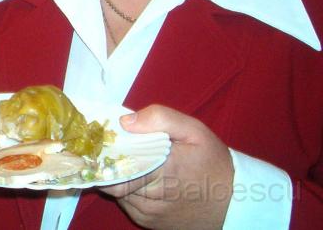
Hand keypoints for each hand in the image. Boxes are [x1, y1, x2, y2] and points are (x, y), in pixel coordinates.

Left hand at [100, 105, 233, 229]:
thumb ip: (160, 118)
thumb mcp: (194, 131)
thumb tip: (125, 122)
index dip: (104, 152)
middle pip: (112, 179)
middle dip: (109, 162)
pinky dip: (128, 189)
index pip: (115, 166)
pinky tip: (140, 177)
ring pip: (117, 192)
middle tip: (112, 146)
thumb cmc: (213, 162)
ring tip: (129, 160)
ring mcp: (148, 214)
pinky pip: (127, 203)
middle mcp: (151, 199)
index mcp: (161, 171)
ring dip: (118, 176)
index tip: (102, 139)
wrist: (236, 202)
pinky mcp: (149, 223)